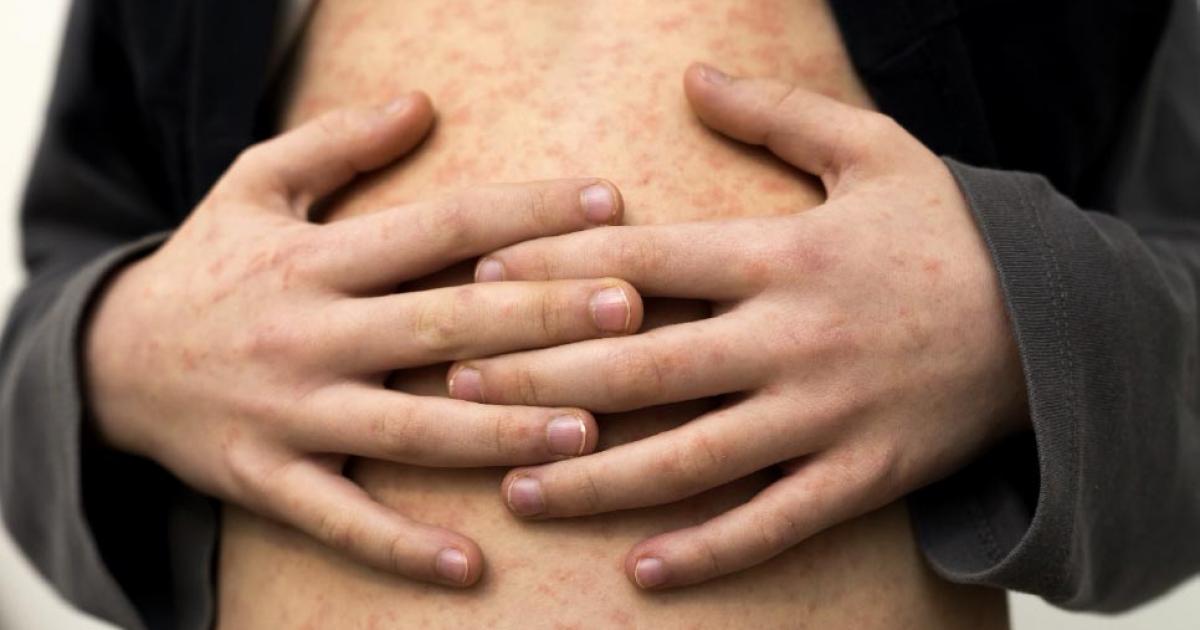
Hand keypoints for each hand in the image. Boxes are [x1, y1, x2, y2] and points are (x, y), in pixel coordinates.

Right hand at [84, 94, 643, 585]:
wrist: (104, 361)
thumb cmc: (207, 268)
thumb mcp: (253, 187)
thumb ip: (336, 144)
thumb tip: (422, 101)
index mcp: (318, 260)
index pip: (441, 227)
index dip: (526, 213)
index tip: (607, 203)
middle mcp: (310, 334)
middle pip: (443, 323)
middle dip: (540, 316)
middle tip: (629, 310)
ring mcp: (289, 413)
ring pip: (409, 427)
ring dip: (498, 432)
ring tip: (587, 432)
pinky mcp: (266, 478)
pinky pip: (340, 520)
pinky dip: (401, 547)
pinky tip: (471, 568)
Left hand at [447, 65, 1027, 588]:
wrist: (1054, 321)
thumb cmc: (946, 233)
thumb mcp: (872, 152)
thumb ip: (777, 114)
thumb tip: (692, 74)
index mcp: (782, 255)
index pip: (644, 259)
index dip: (554, 267)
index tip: (478, 282)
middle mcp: (791, 339)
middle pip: (642, 361)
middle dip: (540, 376)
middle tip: (453, 393)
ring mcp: (824, 416)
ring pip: (691, 456)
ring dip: (598, 477)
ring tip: (519, 489)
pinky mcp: (861, 475)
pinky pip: (774, 522)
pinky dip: (706, 551)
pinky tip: (638, 571)